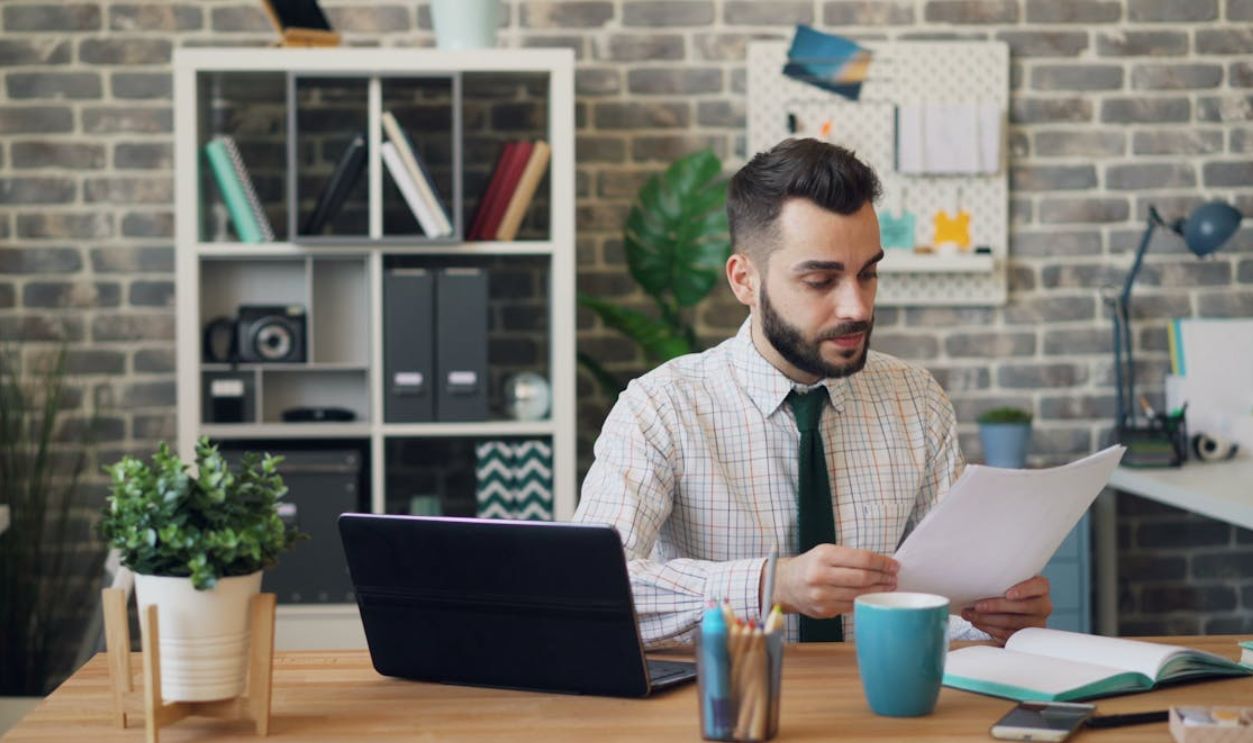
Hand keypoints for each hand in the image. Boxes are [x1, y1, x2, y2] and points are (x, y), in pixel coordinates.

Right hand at [771, 544, 898, 618]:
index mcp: (824, 556)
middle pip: (863, 578)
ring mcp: (822, 595)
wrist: (784, 584)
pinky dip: (866, 601)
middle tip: (894, 577)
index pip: (862, 559)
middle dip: (883, 578)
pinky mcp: (824, 610)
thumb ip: (849, 557)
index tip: (894, 565)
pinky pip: (851, 606)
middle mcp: (821, 575)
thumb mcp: (825, 552)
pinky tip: (873, 597)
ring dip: (879, 591)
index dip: (882, 563)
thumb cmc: (810, 565)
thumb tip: (881, 564)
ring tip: (888, 587)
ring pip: (860, 594)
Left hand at [961, 575, 1051, 643]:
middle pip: (1022, 607)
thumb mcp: (1009, 580)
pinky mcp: (1025, 636)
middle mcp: (1043, 605)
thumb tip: (976, 575)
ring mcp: (1036, 622)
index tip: (1008, 594)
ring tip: (970, 614)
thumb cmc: (1007, 589)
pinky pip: (1007, 633)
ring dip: (987, 619)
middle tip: (977, 606)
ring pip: (1012, 622)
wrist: (1012, 608)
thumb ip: (1003, 577)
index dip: (1023, 590)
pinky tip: (977, 622)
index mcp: (1041, 587)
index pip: (1038, 586)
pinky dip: (988, 628)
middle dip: (996, 606)